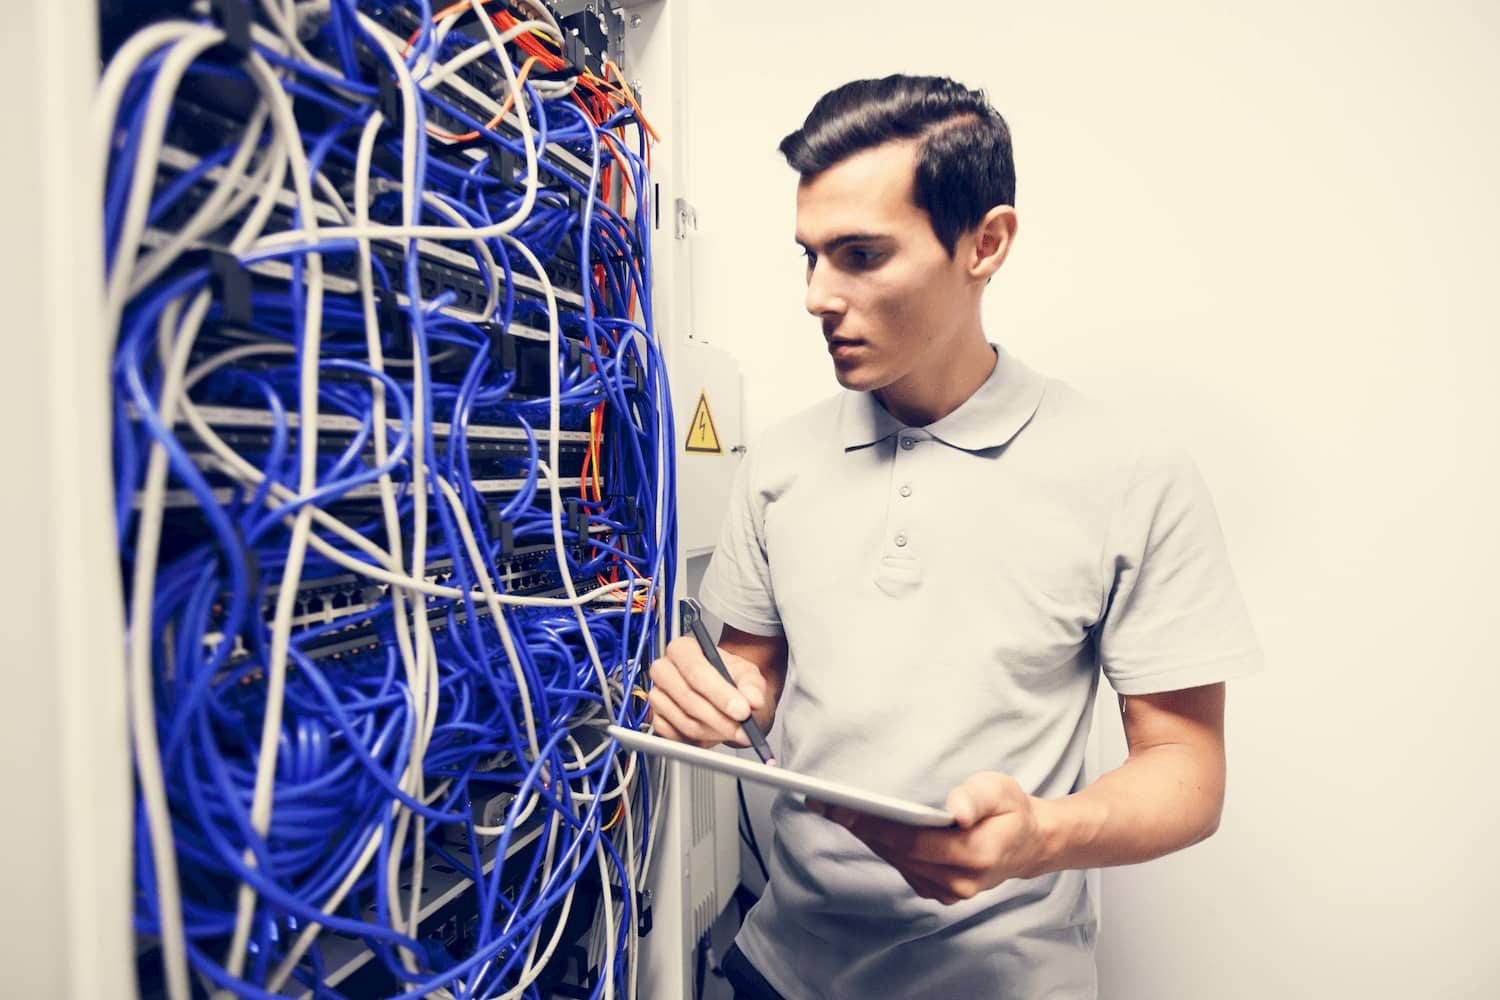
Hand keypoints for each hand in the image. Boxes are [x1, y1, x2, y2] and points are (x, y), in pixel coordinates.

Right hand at [647, 635, 774, 748]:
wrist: (725, 696)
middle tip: (743, 729)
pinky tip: (714, 732)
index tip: (742, 710)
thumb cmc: (731, 679)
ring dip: (713, 731)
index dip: (720, 693)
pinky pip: (676, 737)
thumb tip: (753, 699)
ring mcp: (658, 696)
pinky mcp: (657, 720)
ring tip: (733, 730)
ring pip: (684, 721)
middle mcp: (665, 670)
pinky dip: (699, 741)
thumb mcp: (749, 675)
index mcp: (683, 649)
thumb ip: (753, 686)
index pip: (696, 671)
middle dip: (719, 718)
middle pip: (687, 697)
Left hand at [808, 772, 1051, 904]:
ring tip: (833, 810)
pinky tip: (862, 825)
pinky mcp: (939, 892)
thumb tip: (956, 809)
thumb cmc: (1012, 811)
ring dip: (865, 837)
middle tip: (824, 803)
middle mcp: (958, 882)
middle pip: (897, 852)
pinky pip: (902, 867)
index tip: (842, 808)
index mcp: (974, 856)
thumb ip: (978, 797)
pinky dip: (882, 846)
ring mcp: (948, 892)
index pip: (912, 842)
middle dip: (860, 827)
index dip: (875, 825)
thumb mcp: (1002, 791)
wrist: (1029, 844)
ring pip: (896, 861)